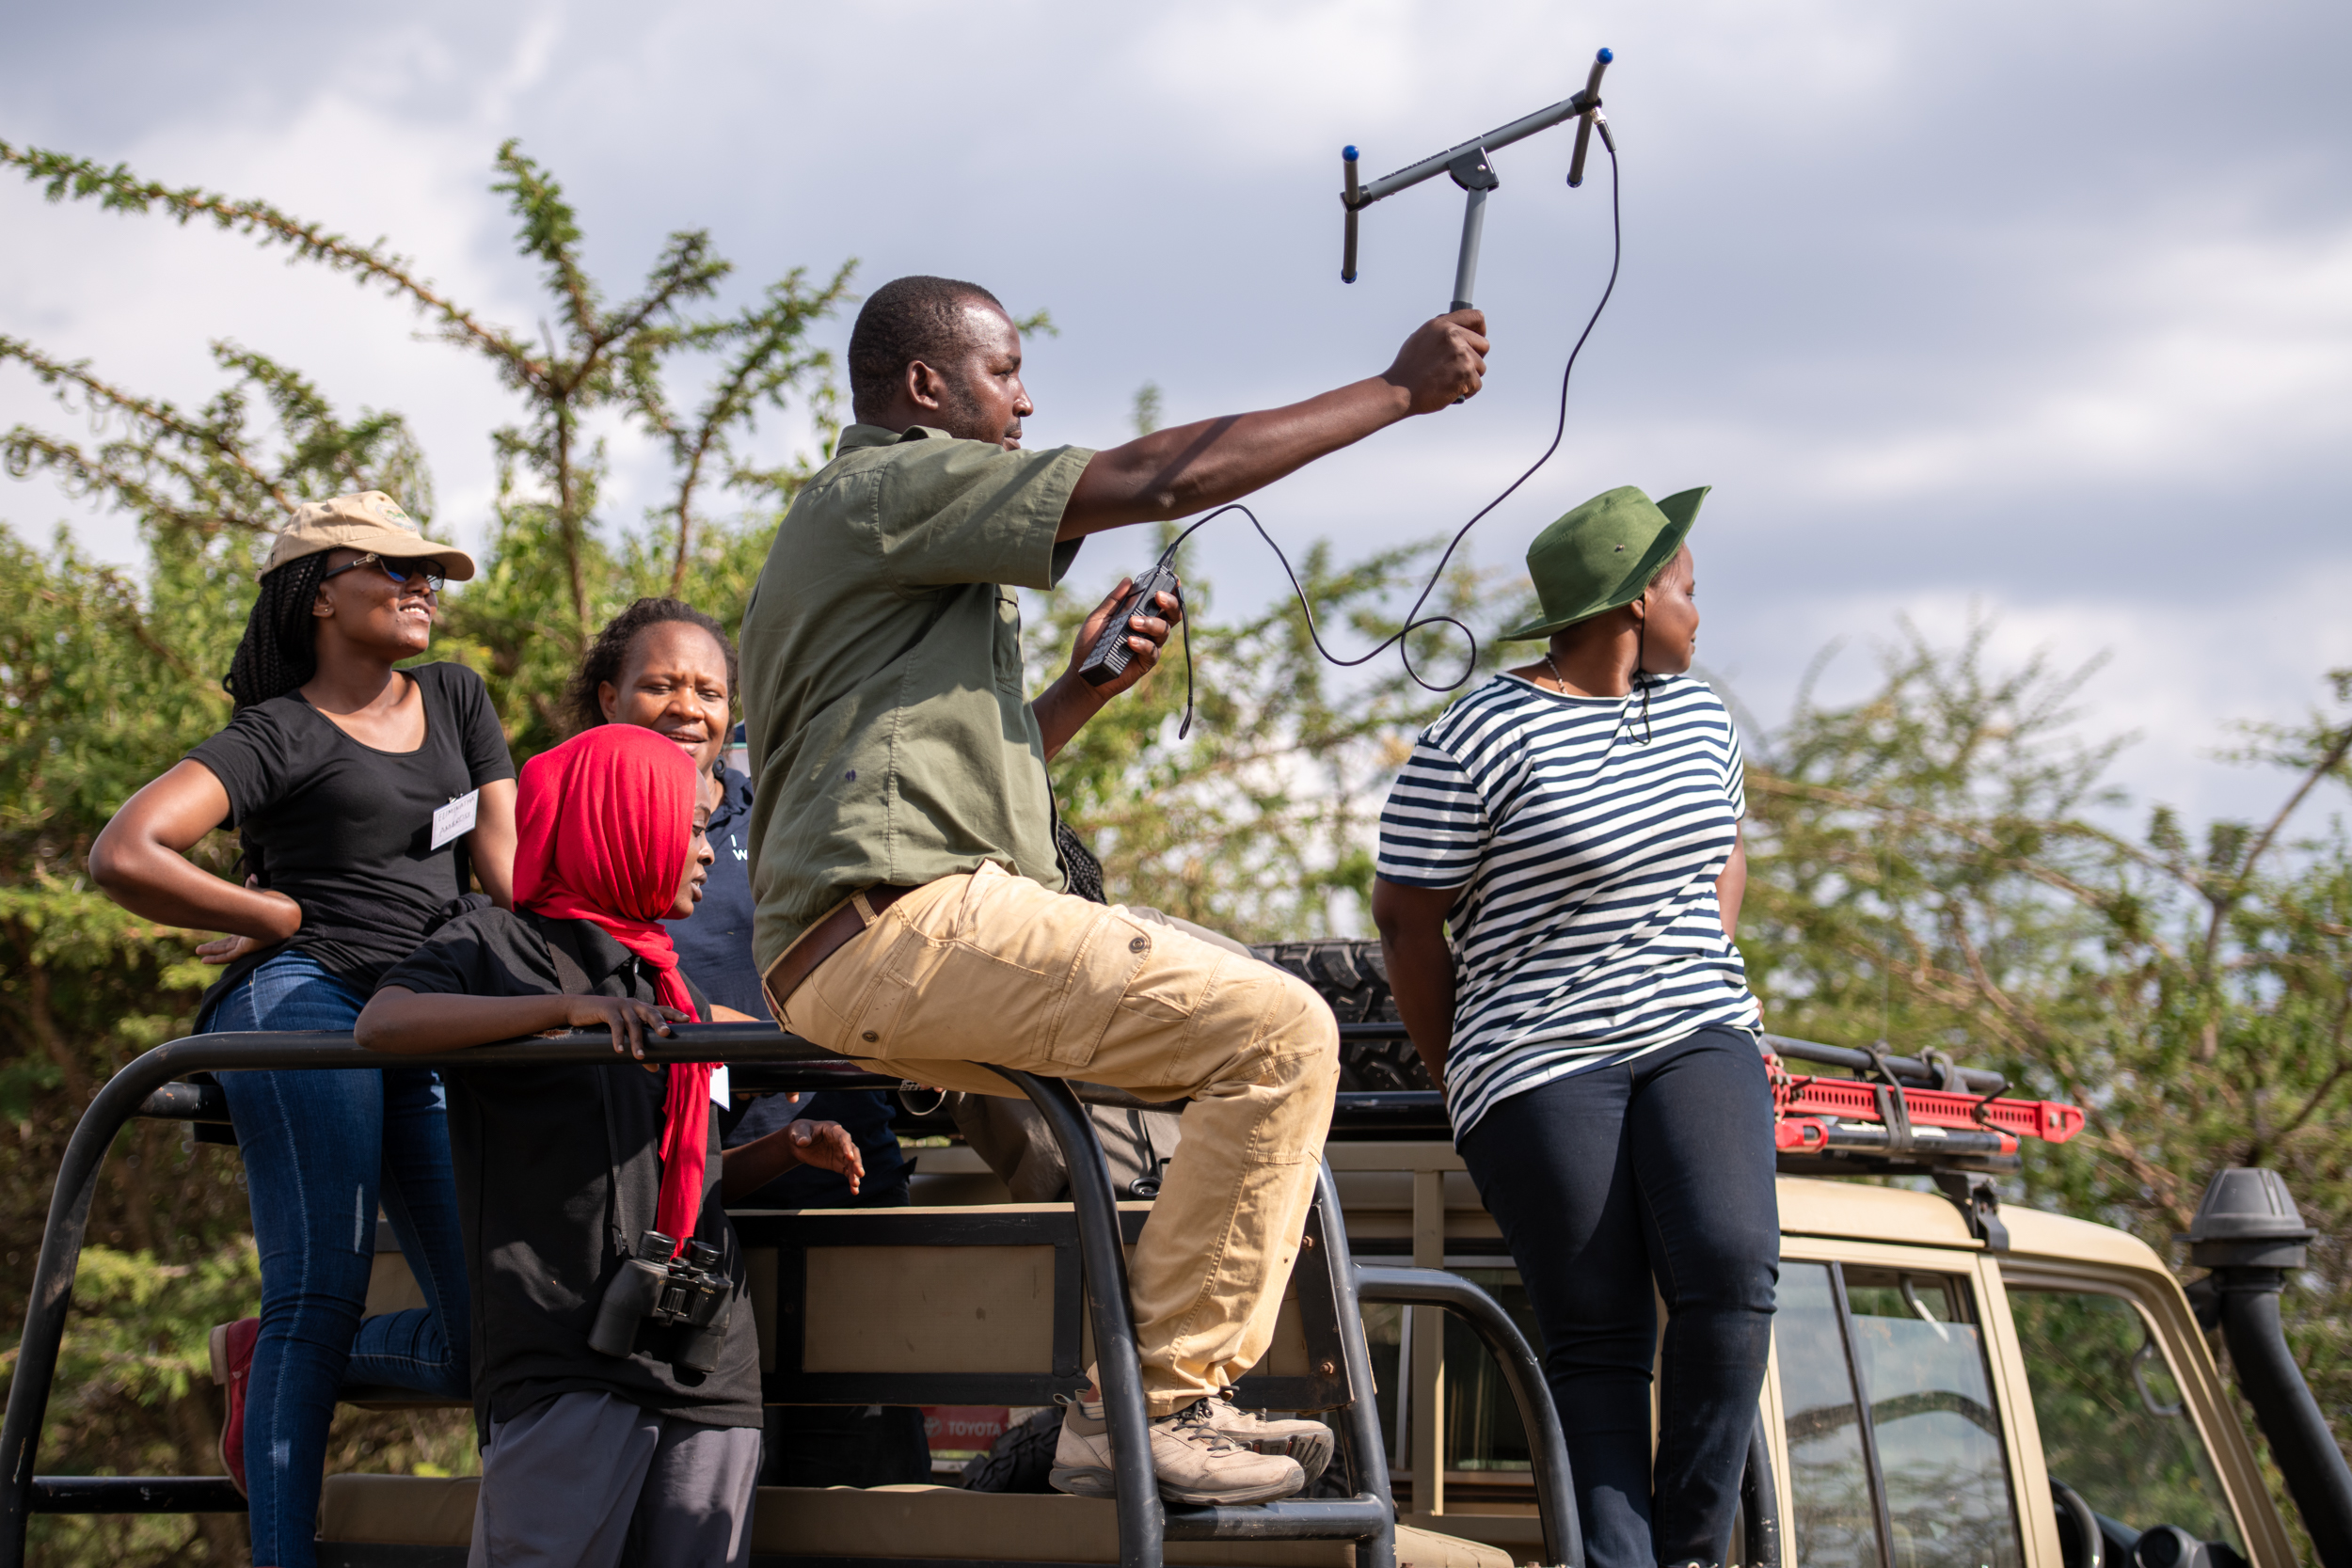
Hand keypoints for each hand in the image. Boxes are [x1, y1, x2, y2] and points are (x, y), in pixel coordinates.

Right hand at [197, 876, 297, 961]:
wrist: (284, 915)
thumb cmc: (276, 905)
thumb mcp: (259, 895)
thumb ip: (253, 888)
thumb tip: (251, 876)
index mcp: (251, 925)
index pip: (234, 931)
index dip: (224, 930)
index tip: (214, 928)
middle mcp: (248, 936)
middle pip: (227, 943)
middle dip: (214, 946)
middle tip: (200, 948)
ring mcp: (247, 944)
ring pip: (225, 950)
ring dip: (211, 951)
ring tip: (199, 952)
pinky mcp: (247, 949)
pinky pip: (228, 957)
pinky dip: (216, 959)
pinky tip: (205, 960)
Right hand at [561, 995, 689, 1060]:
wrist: (578, 1010)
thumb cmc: (605, 1024)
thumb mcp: (624, 1035)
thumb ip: (640, 1049)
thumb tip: (656, 1069)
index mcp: (641, 1009)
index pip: (661, 1009)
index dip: (674, 1014)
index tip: (688, 1020)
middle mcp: (634, 1005)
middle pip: (651, 1013)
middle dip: (660, 1023)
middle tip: (666, 1034)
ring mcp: (621, 1006)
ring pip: (633, 1023)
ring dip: (637, 1041)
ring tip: (640, 1057)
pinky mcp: (607, 1009)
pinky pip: (615, 1025)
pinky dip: (618, 1038)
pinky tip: (619, 1050)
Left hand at [786, 1119, 864, 1193]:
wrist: (798, 1142)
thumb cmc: (800, 1132)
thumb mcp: (798, 1131)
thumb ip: (801, 1136)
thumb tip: (803, 1142)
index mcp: (834, 1130)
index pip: (844, 1138)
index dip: (847, 1147)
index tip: (849, 1157)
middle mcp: (841, 1142)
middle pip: (853, 1151)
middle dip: (856, 1162)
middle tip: (860, 1173)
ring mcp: (841, 1153)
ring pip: (852, 1164)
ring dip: (855, 1174)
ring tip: (856, 1185)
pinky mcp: (838, 1164)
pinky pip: (847, 1172)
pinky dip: (851, 1180)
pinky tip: (854, 1191)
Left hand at [1064, 577, 1180, 701]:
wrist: (1083, 673)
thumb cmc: (1090, 645)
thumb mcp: (1098, 618)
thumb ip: (1114, 600)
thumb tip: (1128, 580)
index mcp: (1140, 615)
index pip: (1161, 601)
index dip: (1171, 590)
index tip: (1173, 579)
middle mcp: (1149, 629)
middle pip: (1172, 614)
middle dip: (1170, 602)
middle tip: (1158, 597)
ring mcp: (1149, 645)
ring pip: (1164, 630)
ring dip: (1150, 623)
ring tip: (1132, 622)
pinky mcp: (1146, 662)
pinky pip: (1152, 651)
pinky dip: (1143, 644)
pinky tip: (1130, 641)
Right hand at [1381, 309, 1488, 412]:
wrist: (1399, 391)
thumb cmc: (1408, 368)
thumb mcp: (1421, 337)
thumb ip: (1442, 330)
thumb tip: (1459, 328)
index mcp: (1443, 325)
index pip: (1476, 317)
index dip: (1480, 329)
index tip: (1478, 338)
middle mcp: (1453, 336)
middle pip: (1483, 345)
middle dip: (1475, 358)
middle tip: (1458, 368)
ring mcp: (1461, 355)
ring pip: (1481, 367)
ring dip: (1469, 377)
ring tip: (1448, 381)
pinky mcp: (1466, 374)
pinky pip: (1477, 384)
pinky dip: (1466, 391)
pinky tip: (1450, 391)